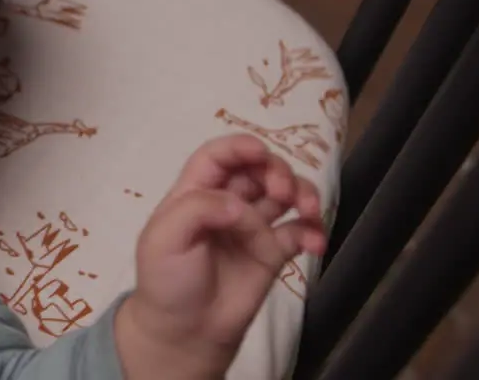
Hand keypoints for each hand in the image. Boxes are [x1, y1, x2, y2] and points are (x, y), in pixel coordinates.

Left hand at [116, 134, 325, 377]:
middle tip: (282, 192)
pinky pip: (300, 231)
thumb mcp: (163, 239)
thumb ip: (196, 210)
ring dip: (303, 192)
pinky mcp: (273, 252)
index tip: (260, 152)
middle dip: (277, 170)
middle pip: (258, 169)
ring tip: (308, 209)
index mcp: (194, 192)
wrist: (185, 332)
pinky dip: (313, 230)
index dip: (239, 147)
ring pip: (285, 194)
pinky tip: (315, 243)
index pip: (218, 156)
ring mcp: (252, 227)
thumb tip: (238, 204)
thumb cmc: (166, 280)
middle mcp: (226, 203)